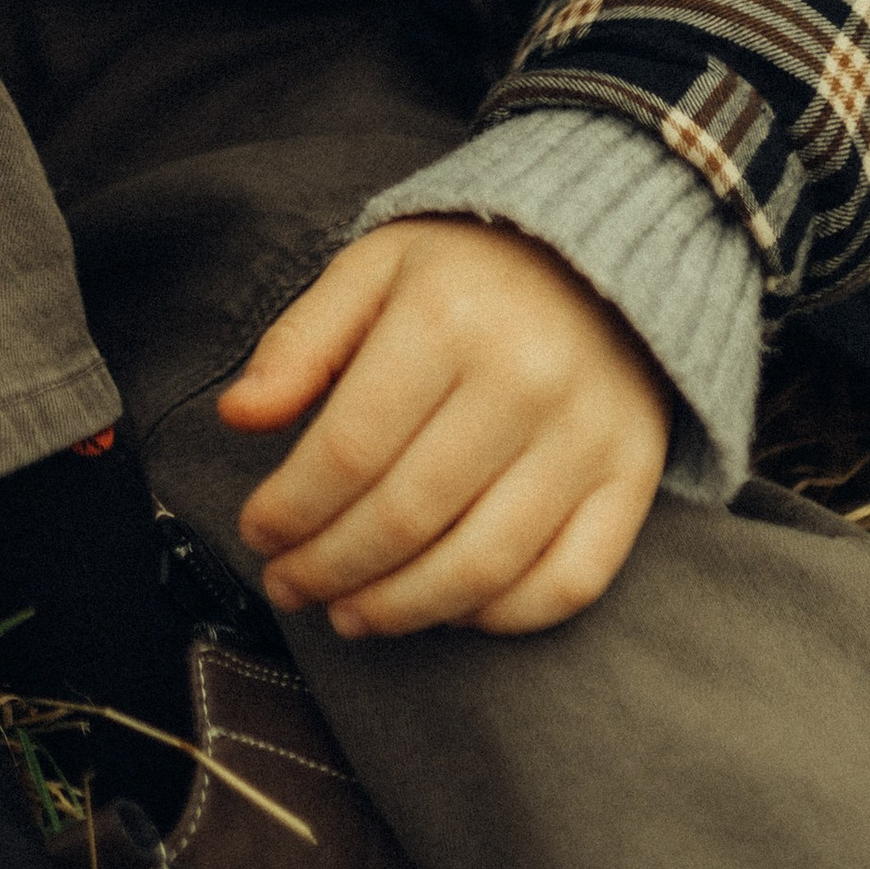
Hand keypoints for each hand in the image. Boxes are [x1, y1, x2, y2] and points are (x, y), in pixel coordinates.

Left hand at [219, 218, 671, 638]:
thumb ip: (299, 343)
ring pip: (481, 566)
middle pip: (407, 516)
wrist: (604, 252)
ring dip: (400, 608)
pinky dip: (499, 616)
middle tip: (289, 585)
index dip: (290, 508)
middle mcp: (523, 381)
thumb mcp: (371, 271)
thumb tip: (238, 416)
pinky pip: (567, 582)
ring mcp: (586, 438)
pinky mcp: (631, 479)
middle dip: (330, 567)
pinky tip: (445, 609)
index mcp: (446, 318)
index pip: (349, 449)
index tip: (256, 531)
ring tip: (349, 614)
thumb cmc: (466, 269)